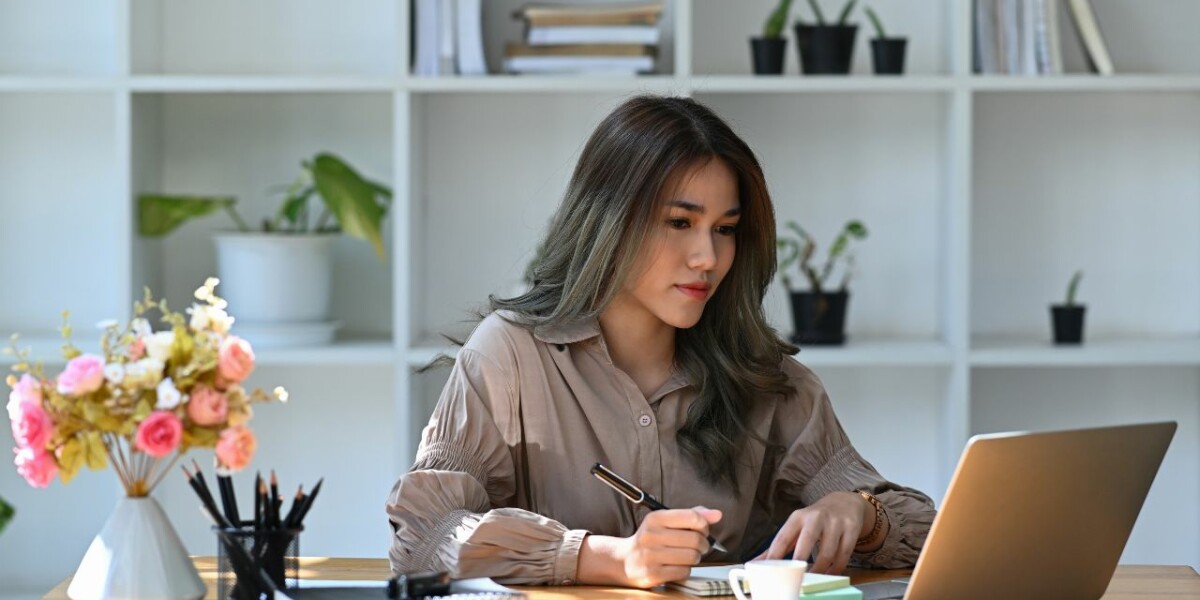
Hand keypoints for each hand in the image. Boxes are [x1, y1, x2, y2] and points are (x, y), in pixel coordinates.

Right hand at [577, 506, 721, 587]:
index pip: (691, 517)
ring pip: (692, 557)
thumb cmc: (651, 540)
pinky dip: (686, 570)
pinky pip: (684, 572)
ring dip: (695, 558)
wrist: (625, 561)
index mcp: (655, 518)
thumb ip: (691, 515)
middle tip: (699, 546)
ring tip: (688, 556)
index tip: (702, 529)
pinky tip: (677, 566)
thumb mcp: (666, 522)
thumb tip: (717, 514)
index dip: (704, 525)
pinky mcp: (653, 574)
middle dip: (703, 544)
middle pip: (695, 539)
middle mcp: (651, 535)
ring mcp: (651, 556)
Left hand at [755, 492, 867, 574]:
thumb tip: (755, 564)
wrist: (844, 503)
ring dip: (820, 570)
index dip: (775, 555)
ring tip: (814, 581)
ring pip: (827, 552)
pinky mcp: (851, 529)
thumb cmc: (815, 520)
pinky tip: (831, 575)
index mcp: (798, 517)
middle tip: (795, 579)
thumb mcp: (796, 527)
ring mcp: (835, 523)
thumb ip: (779, 546)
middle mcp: (816, 517)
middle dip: (800, 561)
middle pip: (806, 542)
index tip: (768, 570)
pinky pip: (844, 554)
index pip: (783, 537)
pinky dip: (837, 568)